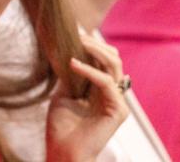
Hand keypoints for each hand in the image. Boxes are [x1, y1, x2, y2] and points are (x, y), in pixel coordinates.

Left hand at [45, 34, 128, 161]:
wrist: (63, 152)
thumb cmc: (61, 127)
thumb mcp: (63, 93)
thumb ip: (70, 74)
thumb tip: (66, 50)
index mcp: (101, 88)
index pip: (103, 59)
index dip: (92, 44)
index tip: (74, 31)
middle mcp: (112, 93)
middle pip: (113, 57)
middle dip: (95, 43)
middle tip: (77, 35)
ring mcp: (117, 101)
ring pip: (114, 65)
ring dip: (95, 50)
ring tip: (78, 43)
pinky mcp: (118, 111)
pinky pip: (107, 82)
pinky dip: (89, 70)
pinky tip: (73, 63)